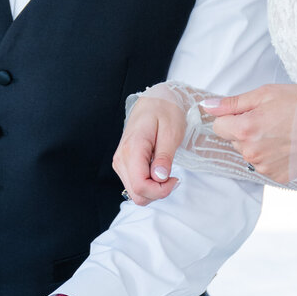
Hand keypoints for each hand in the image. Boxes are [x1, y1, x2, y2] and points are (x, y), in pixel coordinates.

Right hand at [112, 86, 185, 203]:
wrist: (153, 100)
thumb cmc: (164, 111)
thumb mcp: (171, 131)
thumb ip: (164, 156)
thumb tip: (159, 178)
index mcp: (132, 149)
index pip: (141, 186)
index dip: (161, 191)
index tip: (175, 178)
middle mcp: (122, 159)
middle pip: (137, 194)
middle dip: (158, 192)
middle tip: (172, 176)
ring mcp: (121, 162)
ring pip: (135, 193)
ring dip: (154, 190)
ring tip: (166, 170)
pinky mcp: (124, 164)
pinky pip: (135, 185)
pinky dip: (149, 185)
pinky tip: (158, 170)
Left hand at [202, 85, 296, 183]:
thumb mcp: (266, 93)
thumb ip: (232, 103)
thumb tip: (206, 107)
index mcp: (245, 130)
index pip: (218, 126)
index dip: (232, 116)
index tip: (250, 111)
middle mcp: (251, 153)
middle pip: (234, 140)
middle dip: (246, 130)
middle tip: (273, 119)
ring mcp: (265, 168)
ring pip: (250, 153)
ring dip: (260, 143)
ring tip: (284, 131)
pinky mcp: (279, 177)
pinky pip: (266, 165)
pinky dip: (273, 156)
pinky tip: (290, 145)